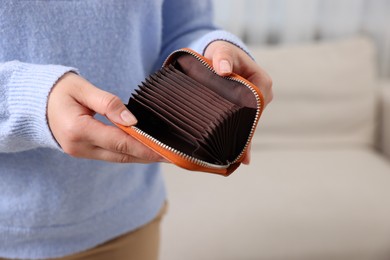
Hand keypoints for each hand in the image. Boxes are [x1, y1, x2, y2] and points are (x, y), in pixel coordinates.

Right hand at [47, 72, 164, 162]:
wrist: (35, 102)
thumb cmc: (59, 90)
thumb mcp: (82, 89)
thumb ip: (108, 103)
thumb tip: (133, 120)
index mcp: (78, 130)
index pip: (120, 142)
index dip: (145, 147)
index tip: (166, 150)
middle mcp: (79, 147)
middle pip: (122, 154)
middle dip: (148, 156)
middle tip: (172, 156)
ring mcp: (80, 152)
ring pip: (118, 158)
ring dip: (141, 157)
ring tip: (163, 155)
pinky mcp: (83, 151)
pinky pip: (111, 155)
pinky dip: (129, 153)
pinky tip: (144, 150)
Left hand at [204, 41, 272, 163]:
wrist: (221, 54)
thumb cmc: (223, 52)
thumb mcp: (221, 51)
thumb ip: (223, 58)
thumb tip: (223, 70)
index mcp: (262, 83)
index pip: (254, 108)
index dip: (243, 123)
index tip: (232, 137)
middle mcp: (263, 95)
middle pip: (252, 120)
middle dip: (241, 136)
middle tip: (229, 154)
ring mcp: (255, 104)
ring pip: (248, 124)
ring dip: (239, 138)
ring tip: (230, 158)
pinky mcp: (246, 108)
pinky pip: (244, 124)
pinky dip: (240, 138)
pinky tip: (239, 159)